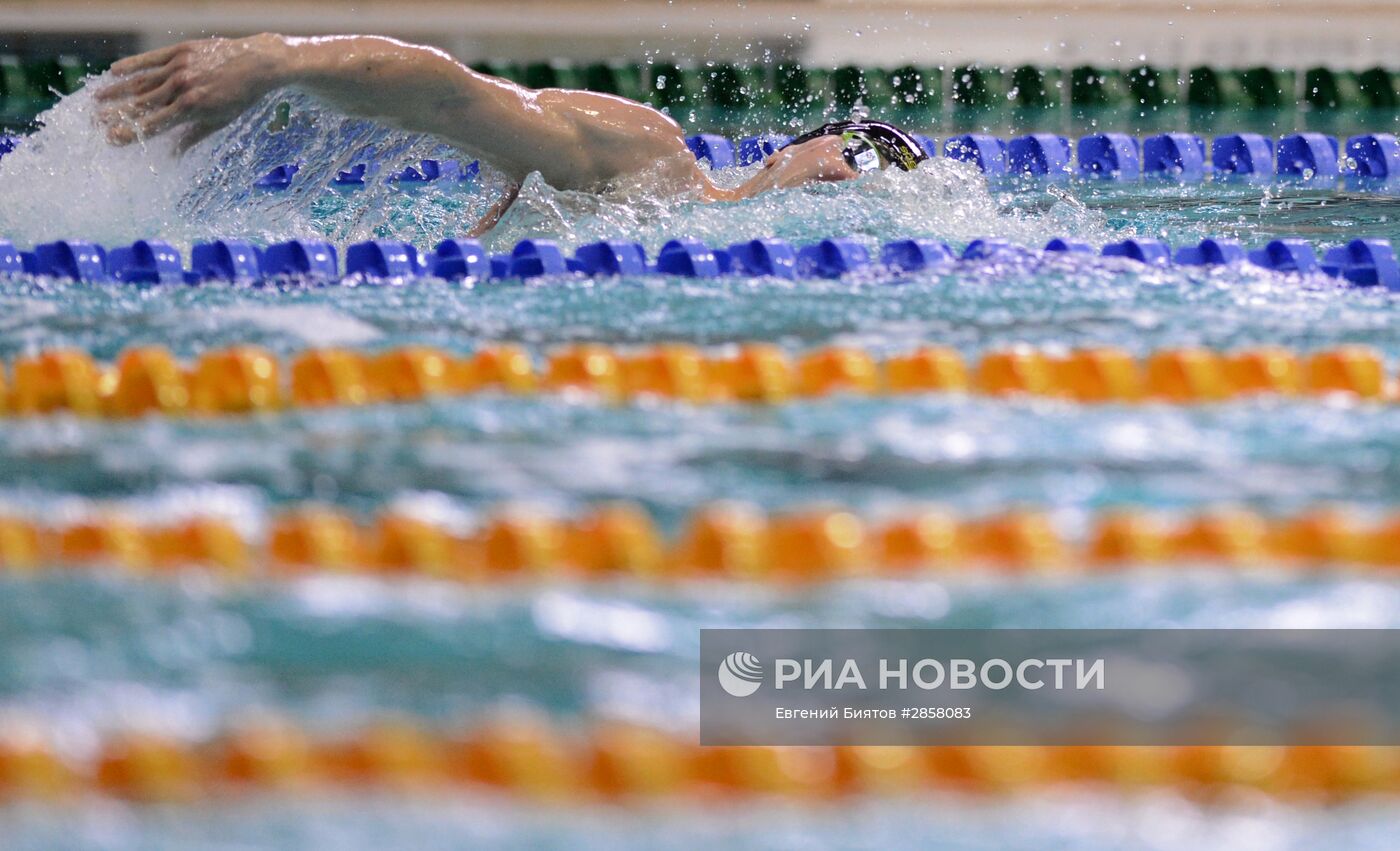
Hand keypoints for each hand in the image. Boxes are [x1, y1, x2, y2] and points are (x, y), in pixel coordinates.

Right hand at [96, 34, 289, 152]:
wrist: (258, 64)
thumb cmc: (241, 97)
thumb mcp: (220, 121)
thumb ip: (193, 136)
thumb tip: (172, 156)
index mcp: (191, 109)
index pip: (153, 125)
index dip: (130, 133)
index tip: (111, 139)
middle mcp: (181, 87)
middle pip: (141, 103)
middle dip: (116, 113)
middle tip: (94, 121)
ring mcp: (180, 67)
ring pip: (142, 81)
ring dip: (117, 90)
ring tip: (97, 98)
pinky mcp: (181, 50)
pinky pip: (151, 58)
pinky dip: (132, 64)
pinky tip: (114, 70)